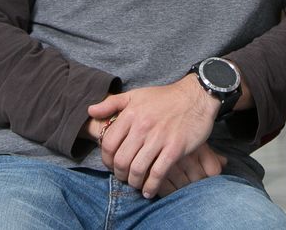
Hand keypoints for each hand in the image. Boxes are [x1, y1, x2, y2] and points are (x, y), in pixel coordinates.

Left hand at [89, 75, 218, 197]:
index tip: (111, 165)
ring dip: (134, 182)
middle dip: (119, 174)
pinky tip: (149, 191)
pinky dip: (151, 186)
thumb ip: (111, 103)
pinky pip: (158, 173)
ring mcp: (159, 138)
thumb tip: (90, 110)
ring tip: (136, 184)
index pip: (109, 144)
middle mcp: (142, 127)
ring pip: (138, 169)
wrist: (195, 96)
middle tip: (124, 177)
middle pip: (121, 160)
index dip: (106, 159)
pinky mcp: (175, 148)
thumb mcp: (135, 95)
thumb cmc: (164, 97)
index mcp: (130, 114)